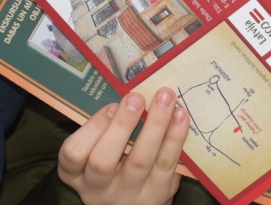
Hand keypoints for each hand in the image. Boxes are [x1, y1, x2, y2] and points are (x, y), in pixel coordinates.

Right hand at [58, 88, 189, 204]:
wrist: (135, 203)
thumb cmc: (115, 167)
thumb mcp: (98, 152)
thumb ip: (105, 128)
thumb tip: (128, 93)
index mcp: (77, 175)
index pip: (73, 155)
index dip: (92, 128)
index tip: (112, 105)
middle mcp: (99, 189)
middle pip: (103, 161)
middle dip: (122, 125)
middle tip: (136, 98)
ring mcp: (129, 194)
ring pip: (141, 160)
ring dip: (155, 125)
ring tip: (165, 98)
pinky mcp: (158, 194)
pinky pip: (168, 164)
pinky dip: (175, 137)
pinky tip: (181, 115)